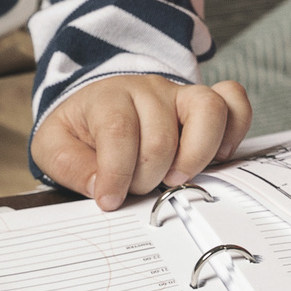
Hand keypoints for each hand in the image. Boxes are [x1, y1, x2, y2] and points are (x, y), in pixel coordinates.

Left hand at [32, 73, 252, 210]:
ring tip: (176, 178)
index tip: (109, 200)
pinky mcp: (205, 104)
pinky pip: (235, 104)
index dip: (116, 173)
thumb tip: (101, 186)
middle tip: (137, 189)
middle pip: (161, 135)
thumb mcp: (55, 146)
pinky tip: (215, 158)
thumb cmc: (81, 130)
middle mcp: (148, 90)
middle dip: (148, 176)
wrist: (98, 103)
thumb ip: (70, 166)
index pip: (119, 131)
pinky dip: (234, 132)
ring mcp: (181, 94)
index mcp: (108, 97)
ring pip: (207, 110)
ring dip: (195, 155)